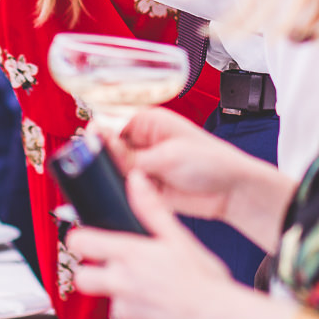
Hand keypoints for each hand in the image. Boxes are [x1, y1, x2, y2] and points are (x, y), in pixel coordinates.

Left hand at [68, 172, 248, 318]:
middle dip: (95, 274)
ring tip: (154, 294)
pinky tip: (160, 311)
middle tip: (119, 272)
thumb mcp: (179, 238)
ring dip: (124, 297)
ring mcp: (127, 311)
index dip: (80, 241)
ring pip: (110, 301)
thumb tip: (136, 180)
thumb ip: (151, 210)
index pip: (81, 243)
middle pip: (83, 278)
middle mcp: (123, 284)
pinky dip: (139, 318)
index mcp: (132, 255)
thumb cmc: (204, 280)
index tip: (85, 242)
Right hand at [101, 107, 247, 223]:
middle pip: (107, 148)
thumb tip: (100, 146)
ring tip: (111, 184)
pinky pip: (124, 191)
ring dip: (110, 179)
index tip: (87, 145)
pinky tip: (121, 196)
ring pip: (113, 171)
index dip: (97, 134)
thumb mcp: (168, 156)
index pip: (111, 123)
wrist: (232, 192)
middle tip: (98, 169)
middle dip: (101, 159)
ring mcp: (144, 166)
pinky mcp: (146, 188)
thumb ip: (131, 157)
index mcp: (148, 122)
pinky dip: (120, 195)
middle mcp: (142, 142)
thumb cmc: (212, 161)